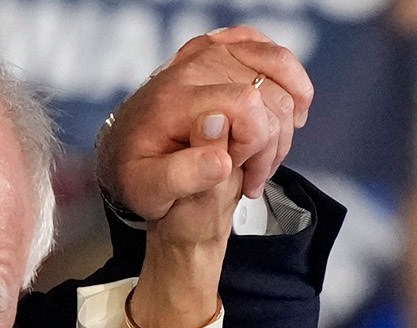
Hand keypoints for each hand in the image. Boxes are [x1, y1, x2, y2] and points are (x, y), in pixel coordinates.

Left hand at [98, 27, 313, 220]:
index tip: (234, 168)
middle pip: (269, 93)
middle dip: (271, 143)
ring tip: (262, 155)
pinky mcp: (222, 47)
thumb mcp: (148, 190)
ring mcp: (210, 51)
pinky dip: (291, 82)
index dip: (254, 144)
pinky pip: (273, 52)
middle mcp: (194, 66)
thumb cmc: (138, 173)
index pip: (247, 106)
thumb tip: (221, 159)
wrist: (125, 146)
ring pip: (280, 72)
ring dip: (284, 120)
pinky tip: (289, 113)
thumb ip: (181, 178)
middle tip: (249, 176)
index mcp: (175, 100)